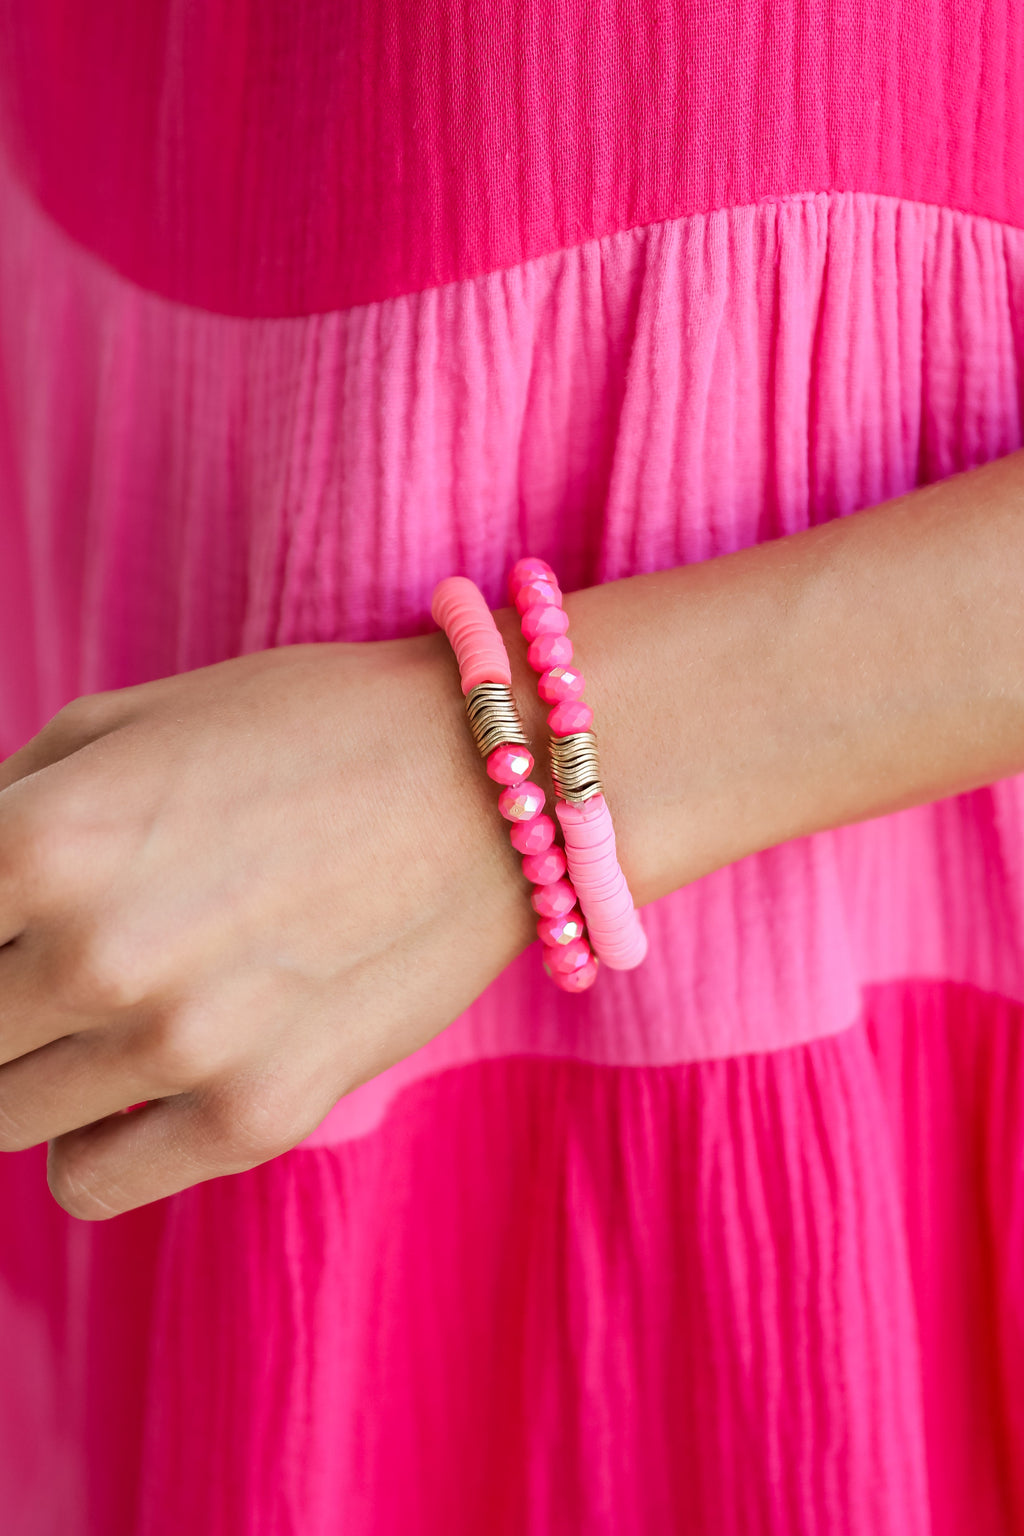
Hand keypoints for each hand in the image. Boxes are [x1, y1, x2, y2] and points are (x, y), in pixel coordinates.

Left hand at [0, 636, 537, 1217]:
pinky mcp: (255, 1115)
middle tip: (50, 960)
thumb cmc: (305, 727)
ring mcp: (178, 1047)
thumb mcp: (123, 721)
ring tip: (113, 1002)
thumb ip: (5, 808)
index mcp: (37, 837)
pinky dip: (89, 1140)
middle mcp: (92, 953)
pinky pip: (84, 1182)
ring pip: (4, 1113)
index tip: (12, 927)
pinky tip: (139, 1081)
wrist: (490, 777)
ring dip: (38, 1062)